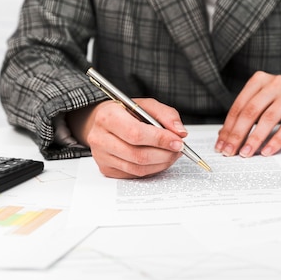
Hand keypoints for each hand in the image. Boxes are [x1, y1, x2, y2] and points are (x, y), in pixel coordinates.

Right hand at [67, 99, 186, 178]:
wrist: (101, 122)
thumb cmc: (125, 112)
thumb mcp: (145, 105)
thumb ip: (165, 115)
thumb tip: (180, 132)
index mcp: (108, 116)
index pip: (136, 133)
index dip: (160, 140)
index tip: (178, 142)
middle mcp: (100, 138)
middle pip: (138, 154)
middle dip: (165, 154)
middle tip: (179, 149)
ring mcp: (101, 156)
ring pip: (138, 168)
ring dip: (161, 163)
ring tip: (171, 154)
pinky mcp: (106, 169)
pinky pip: (134, 174)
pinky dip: (152, 168)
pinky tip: (159, 159)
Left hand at [216, 71, 280, 157]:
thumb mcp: (264, 100)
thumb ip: (246, 113)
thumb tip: (224, 135)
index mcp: (260, 79)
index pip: (239, 106)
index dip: (228, 127)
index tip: (221, 145)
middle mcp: (275, 83)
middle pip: (251, 112)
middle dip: (237, 134)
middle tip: (230, 152)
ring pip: (268, 119)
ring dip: (254, 139)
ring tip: (246, 153)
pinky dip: (276, 141)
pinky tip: (267, 152)